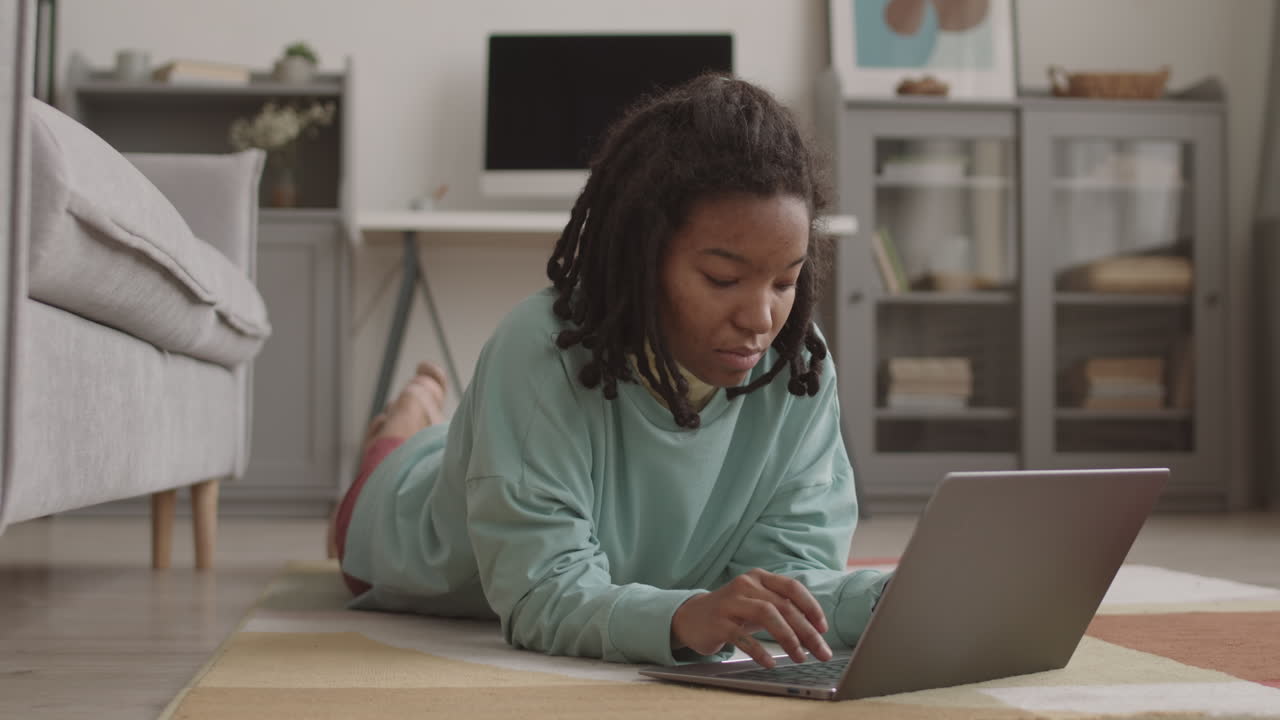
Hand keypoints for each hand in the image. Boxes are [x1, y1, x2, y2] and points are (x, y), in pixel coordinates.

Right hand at [671, 568, 831, 667]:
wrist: (691, 617)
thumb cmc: (732, 612)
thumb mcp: (757, 603)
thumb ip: (781, 609)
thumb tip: (814, 630)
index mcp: (759, 578)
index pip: (792, 588)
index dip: (811, 607)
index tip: (823, 628)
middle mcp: (746, 585)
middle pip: (783, 606)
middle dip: (806, 631)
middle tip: (821, 651)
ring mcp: (730, 602)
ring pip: (767, 615)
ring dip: (788, 637)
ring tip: (800, 656)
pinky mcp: (718, 622)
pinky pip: (743, 636)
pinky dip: (759, 650)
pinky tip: (770, 662)